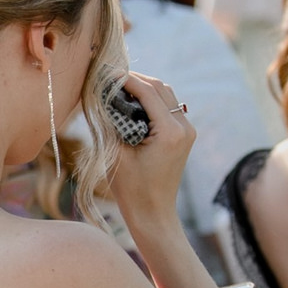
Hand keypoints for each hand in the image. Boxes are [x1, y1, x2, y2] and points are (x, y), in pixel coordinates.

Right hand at [106, 72, 193, 238]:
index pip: (148, 91)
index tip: (106, 73)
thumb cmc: (131, 190)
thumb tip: (100, 96)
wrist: (153, 214)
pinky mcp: (184, 136)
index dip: (126, 79)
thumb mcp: (116, 153)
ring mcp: (187, 131)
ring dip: (144, 87)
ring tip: (119, 86)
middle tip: (110, 76)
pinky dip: (150, 100)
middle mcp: (184, 127)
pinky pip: (168, 108)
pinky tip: (131, 102)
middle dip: (135, 79)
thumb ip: (111, 121)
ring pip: (166, 95)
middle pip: (160, 88)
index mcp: (170, 132)